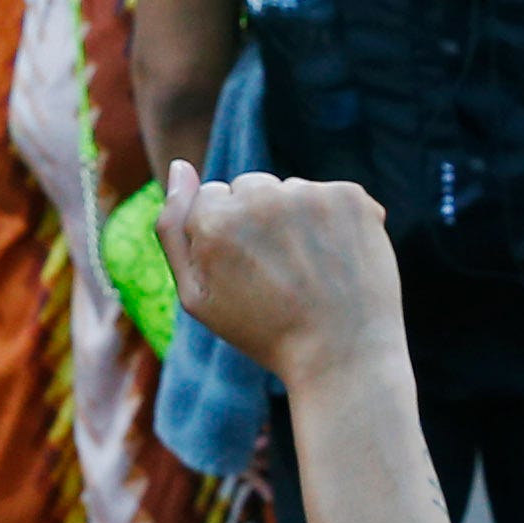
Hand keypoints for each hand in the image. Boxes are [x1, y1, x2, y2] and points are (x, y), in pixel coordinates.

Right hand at [154, 162, 399, 385]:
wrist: (342, 356)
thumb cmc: (262, 331)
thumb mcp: (196, 296)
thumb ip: (173, 228)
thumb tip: (180, 166)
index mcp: (215, 221)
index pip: (211, 197)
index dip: (225, 236)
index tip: (244, 271)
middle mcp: (260, 197)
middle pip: (250, 187)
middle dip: (259, 219)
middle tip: (278, 273)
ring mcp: (310, 194)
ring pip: (291, 191)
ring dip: (297, 219)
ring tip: (310, 271)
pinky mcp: (351, 197)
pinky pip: (331, 196)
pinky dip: (335, 222)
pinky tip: (337, 260)